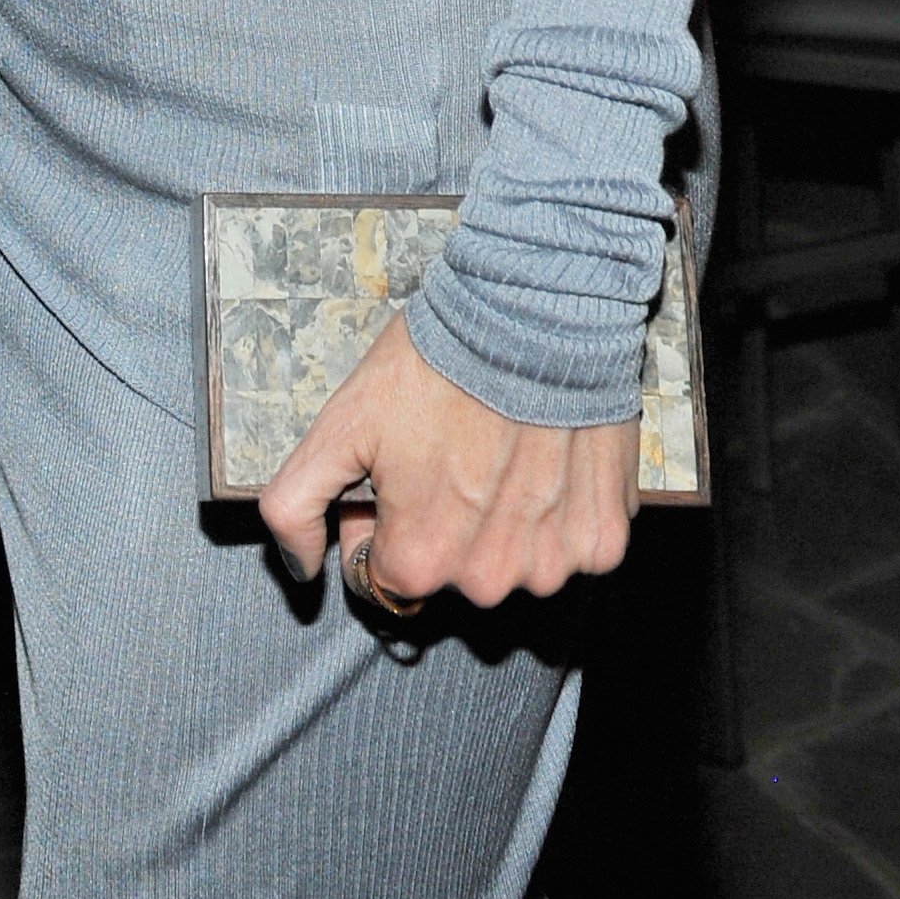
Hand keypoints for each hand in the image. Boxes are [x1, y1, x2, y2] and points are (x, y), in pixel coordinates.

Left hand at [259, 314, 636, 609]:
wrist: (534, 317)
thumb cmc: (437, 364)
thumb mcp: (341, 423)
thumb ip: (295, 504)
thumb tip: (298, 568)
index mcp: (421, 561)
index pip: (384, 575)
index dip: (381, 524)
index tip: (397, 477)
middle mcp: (489, 581)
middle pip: (450, 573)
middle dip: (442, 525)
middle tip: (450, 452)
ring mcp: (553, 565)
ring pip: (512, 562)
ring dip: (502, 523)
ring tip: (498, 449)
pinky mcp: (604, 540)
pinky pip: (570, 546)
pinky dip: (557, 512)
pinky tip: (544, 459)